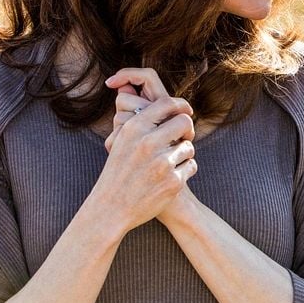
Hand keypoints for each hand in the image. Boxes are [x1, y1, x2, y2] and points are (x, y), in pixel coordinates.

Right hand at [90, 68, 197, 231]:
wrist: (111, 208)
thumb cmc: (117, 171)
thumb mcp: (119, 141)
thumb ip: (135, 119)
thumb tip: (141, 93)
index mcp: (134, 128)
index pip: (167, 103)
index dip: (180, 105)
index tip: (185, 110)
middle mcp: (148, 143)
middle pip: (185, 122)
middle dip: (187, 130)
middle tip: (183, 138)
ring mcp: (162, 163)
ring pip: (189, 146)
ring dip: (183, 154)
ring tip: (169, 164)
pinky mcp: (173, 182)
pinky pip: (191, 166)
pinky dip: (184, 171)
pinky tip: (170, 178)